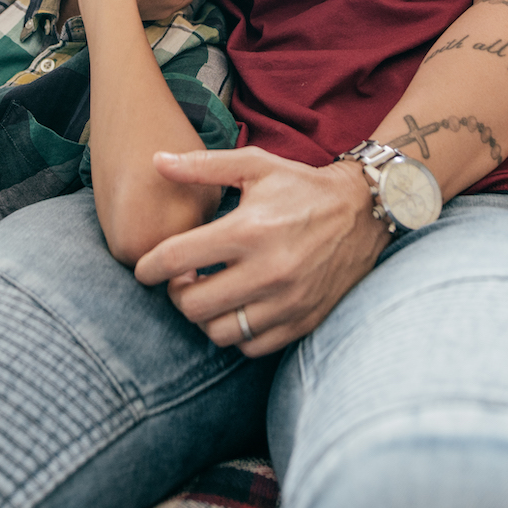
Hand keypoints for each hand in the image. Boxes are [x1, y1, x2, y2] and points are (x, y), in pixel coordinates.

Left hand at [133, 148, 387, 355]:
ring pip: (220, 332)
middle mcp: (268, 270)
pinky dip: (236, 332)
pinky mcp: (303, 320)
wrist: (363, 212)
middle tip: (182, 278)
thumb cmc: (301, 186)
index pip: (177, 259)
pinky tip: (236, 307)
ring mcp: (288, 301)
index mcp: (249, 230)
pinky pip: (252, 345)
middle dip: (176, 293)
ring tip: (209, 293)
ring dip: (205, 316)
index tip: (144, 269)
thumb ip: (202, 166)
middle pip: (193, 305)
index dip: (148, 267)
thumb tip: (156, 162)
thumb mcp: (254, 166)